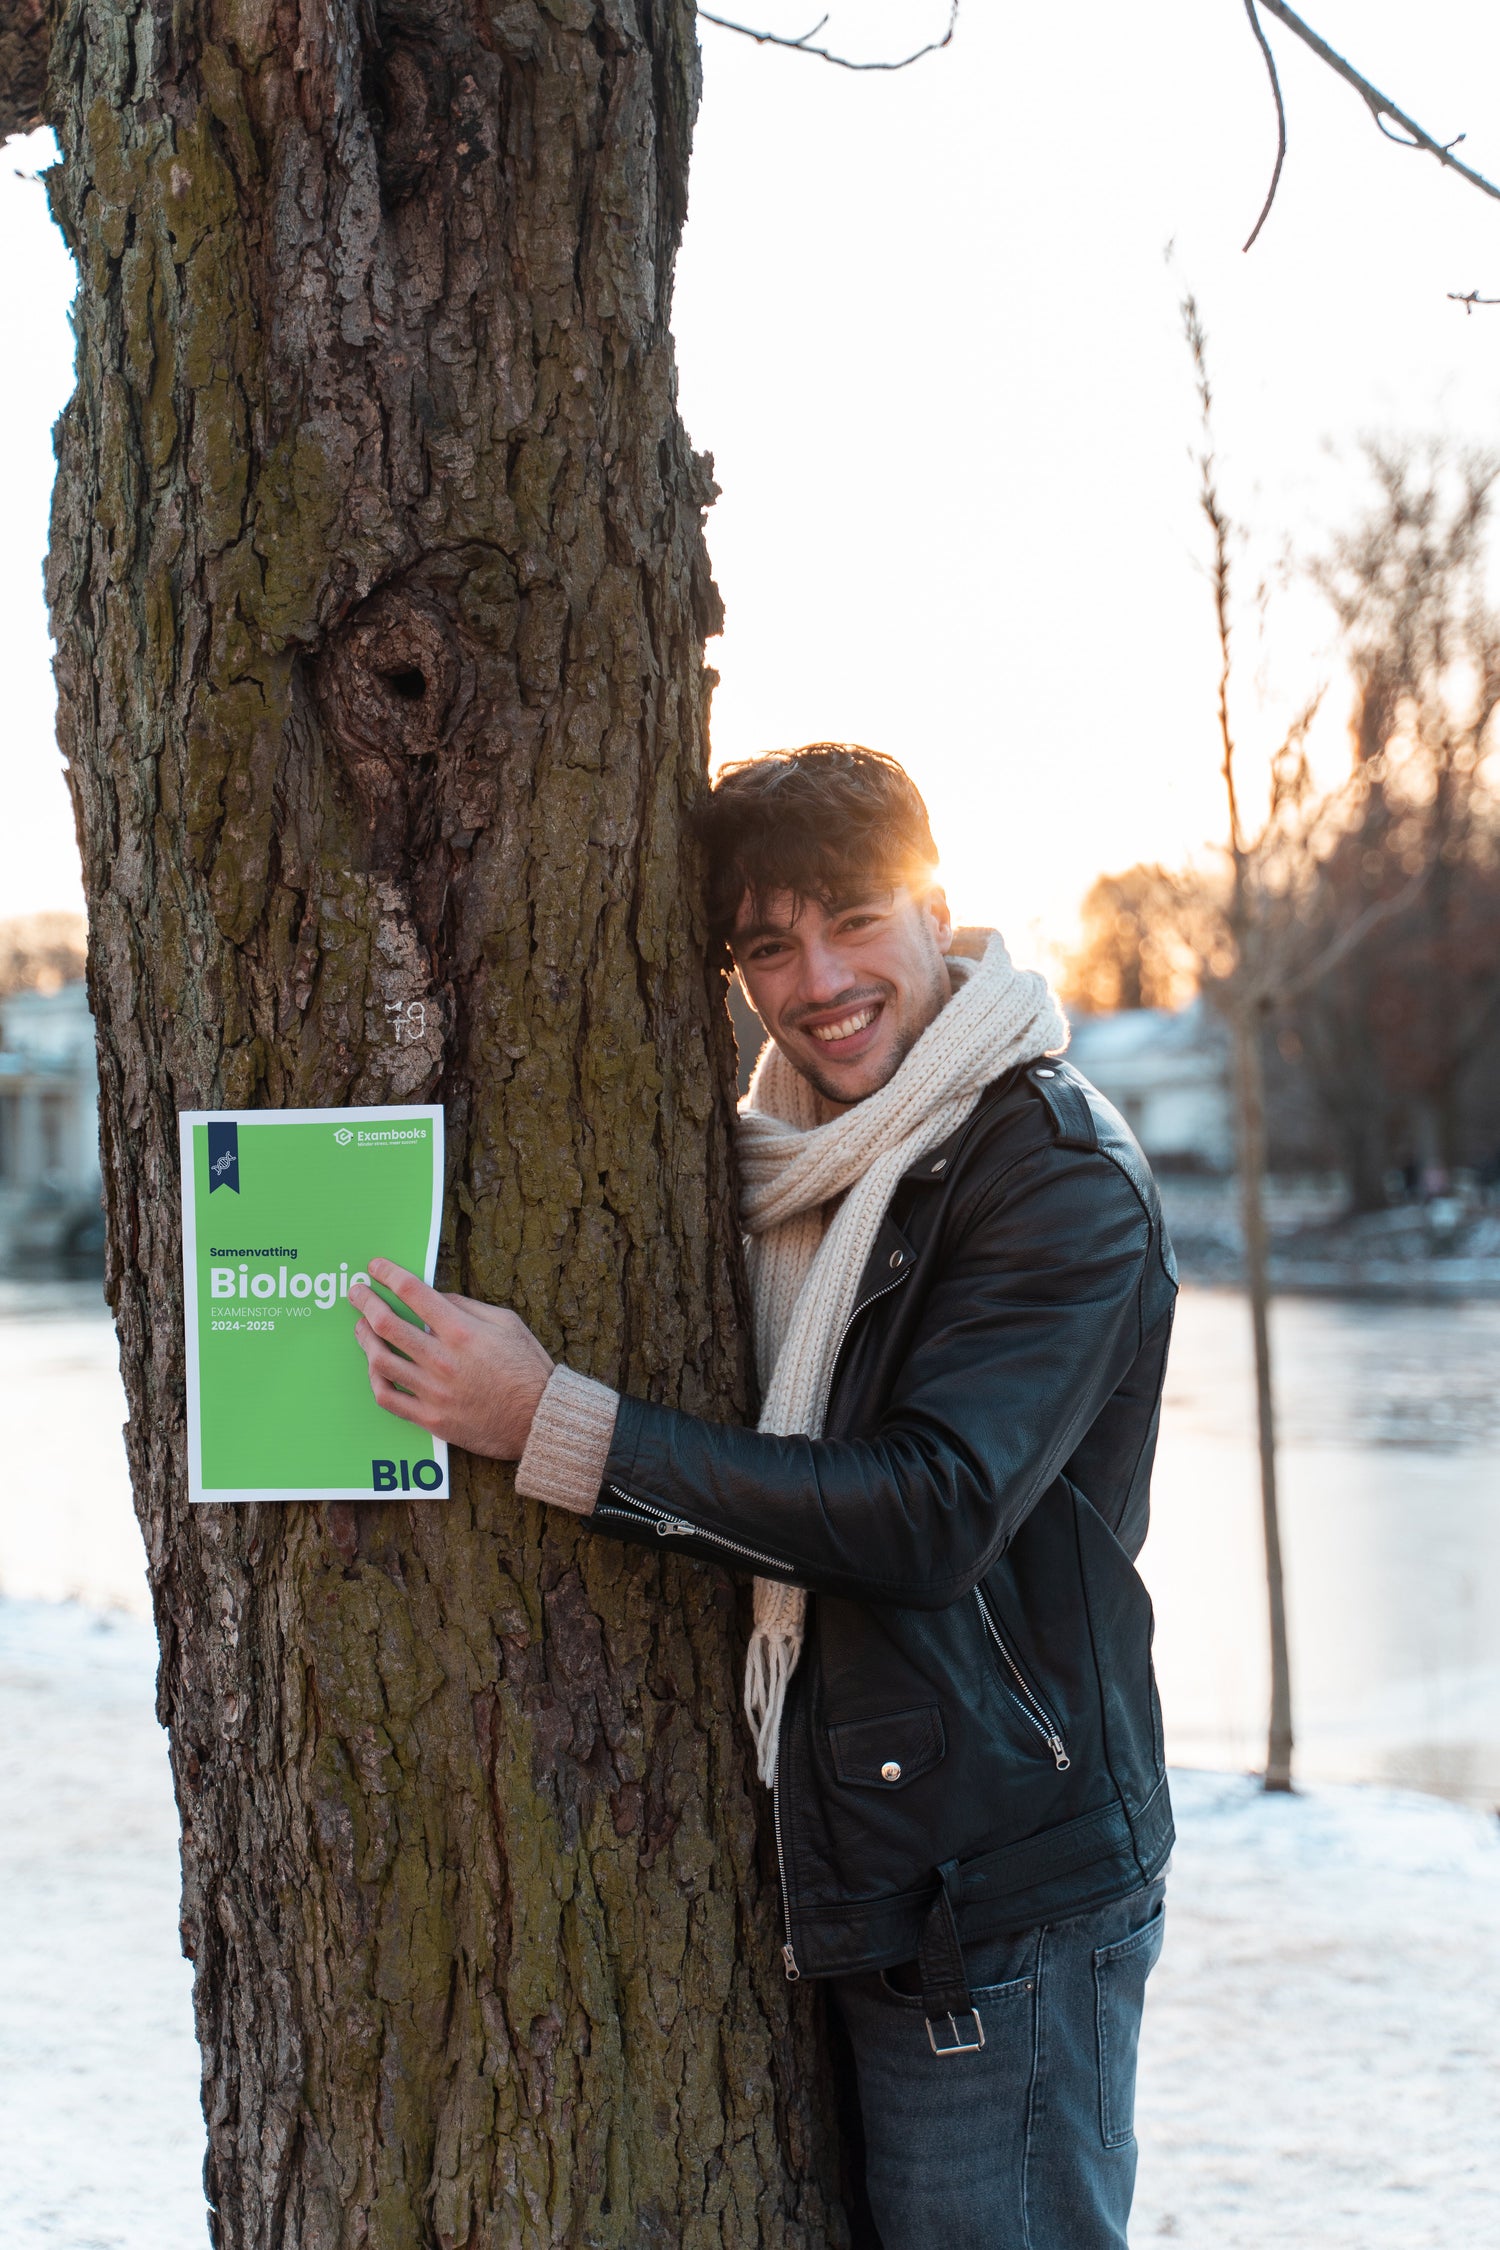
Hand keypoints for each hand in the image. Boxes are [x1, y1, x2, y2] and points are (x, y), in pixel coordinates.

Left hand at [349, 1259, 553, 1460]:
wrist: (538, 1420)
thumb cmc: (527, 1368)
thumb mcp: (507, 1323)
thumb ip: (467, 1306)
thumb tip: (436, 1297)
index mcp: (461, 1331)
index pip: (412, 1292)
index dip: (388, 1274)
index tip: (375, 1267)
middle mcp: (442, 1359)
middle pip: (386, 1324)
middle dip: (365, 1302)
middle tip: (355, 1292)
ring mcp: (433, 1391)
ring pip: (380, 1360)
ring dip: (364, 1339)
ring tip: (361, 1328)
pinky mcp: (430, 1418)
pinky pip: (388, 1398)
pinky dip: (375, 1379)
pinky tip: (375, 1367)